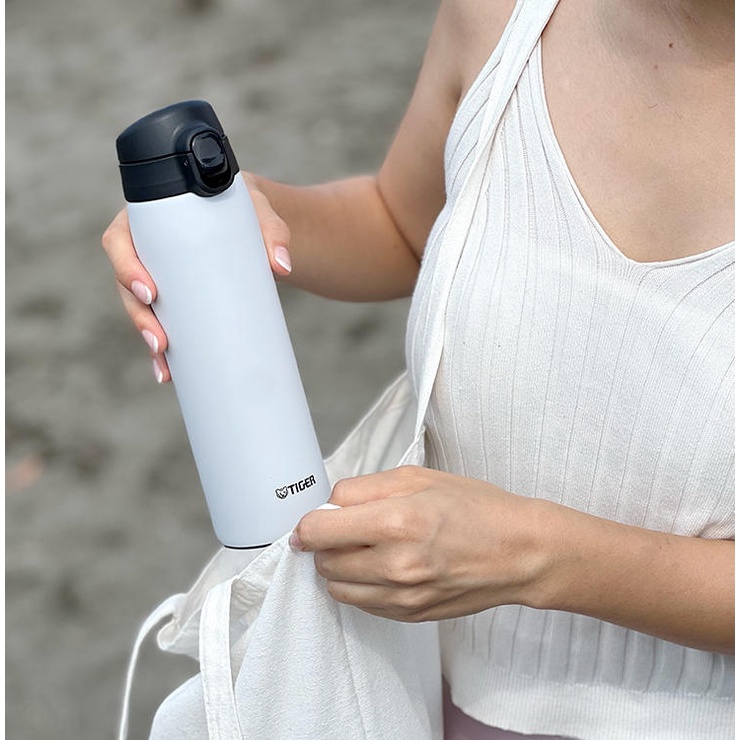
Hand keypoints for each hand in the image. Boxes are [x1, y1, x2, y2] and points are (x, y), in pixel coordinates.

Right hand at [100, 172, 293, 382]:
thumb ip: (273, 232)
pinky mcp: (173, 295)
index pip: (121, 240)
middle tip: (160, 341)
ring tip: (164, 361)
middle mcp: (145, 246)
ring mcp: (157, 274)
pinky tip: (167, 372)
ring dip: (148, 336)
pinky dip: (163, 347)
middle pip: (127, 283)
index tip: (150, 293)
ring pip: (140, 308)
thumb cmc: (247, 209)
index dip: (126, 268)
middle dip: (139, 316)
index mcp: (150, 216)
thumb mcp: (258, 212)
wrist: (253, 224)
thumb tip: (282, 266)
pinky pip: (160, 320)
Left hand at [290, 466, 549, 621]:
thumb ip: (365, 489)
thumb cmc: (475, 508)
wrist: (519, 552)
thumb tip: (328, 505)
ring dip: (339, 567)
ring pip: (337, 588)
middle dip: (325, 544)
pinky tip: (381, 567)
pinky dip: (360, 587)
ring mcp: (402, 596)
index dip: (308, 523)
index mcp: (396, 521)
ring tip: (363, 548)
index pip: (319, 530)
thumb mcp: (418, 478)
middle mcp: (394, 564)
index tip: (311, 521)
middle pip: (324, 561)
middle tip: (344, 529)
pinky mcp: (409, 616)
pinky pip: (362, 605)